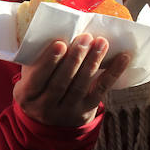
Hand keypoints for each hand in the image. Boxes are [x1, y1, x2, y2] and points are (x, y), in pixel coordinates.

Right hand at [14, 33, 130, 127]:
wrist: (49, 121)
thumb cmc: (40, 86)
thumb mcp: (30, 77)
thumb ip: (36, 59)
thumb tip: (52, 28)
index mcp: (27, 95)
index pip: (37, 78)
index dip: (49, 62)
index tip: (60, 43)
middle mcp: (45, 106)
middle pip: (61, 82)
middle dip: (75, 58)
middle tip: (85, 38)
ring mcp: (67, 110)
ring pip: (81, 86)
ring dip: (93, 62)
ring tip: (101, 43)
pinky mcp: (86, 110)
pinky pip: (100, 91)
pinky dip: (113, 73)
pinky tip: (122, 58)